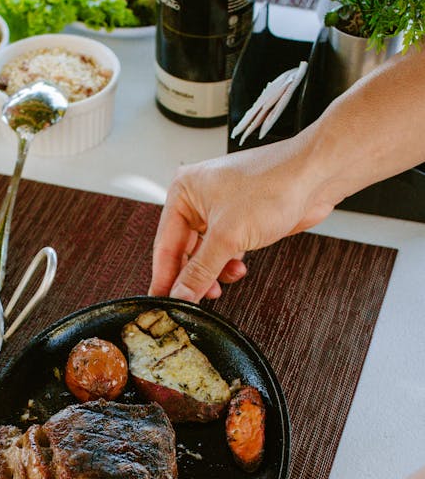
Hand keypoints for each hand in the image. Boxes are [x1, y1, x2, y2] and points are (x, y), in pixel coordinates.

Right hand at [150, 142, 336, 301]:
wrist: (316, 176)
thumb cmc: (274, 185)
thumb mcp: (228, 237)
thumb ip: (200, 271)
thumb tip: (180, 296)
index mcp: (183, 191)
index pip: (164, 244)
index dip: (164, 277)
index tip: (162, 302)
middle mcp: (197, 198)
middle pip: (183, 250)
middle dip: (193, 276)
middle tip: (193, 301)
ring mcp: (219, 209)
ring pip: (204, 253)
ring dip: (213, 272)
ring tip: (220, 284)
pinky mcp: (239, 219)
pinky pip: (223, 249)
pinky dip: (228, 263)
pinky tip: (239, 268)